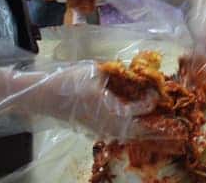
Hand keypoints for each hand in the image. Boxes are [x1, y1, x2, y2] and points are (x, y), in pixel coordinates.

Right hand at [30, 62, 155, 138]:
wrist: (44, 96)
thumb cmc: (69, 81)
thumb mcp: (95, 72)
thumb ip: (115, 74)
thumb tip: (133, 73)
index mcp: (106, 108)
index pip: (135, 110)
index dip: (148, 103)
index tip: (157, 94)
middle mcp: (103, 123)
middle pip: (132, 130)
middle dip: (148, 125)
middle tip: (161, 119)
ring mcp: (97, 129)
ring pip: (123, 134)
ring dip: (138, 129)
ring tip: (150, 122)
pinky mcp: (91, 129)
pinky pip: (114, 133)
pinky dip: (126, 129)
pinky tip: (131, 121)